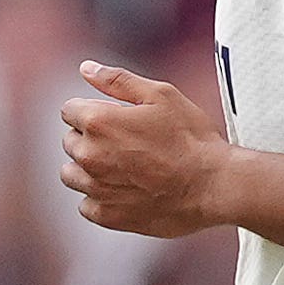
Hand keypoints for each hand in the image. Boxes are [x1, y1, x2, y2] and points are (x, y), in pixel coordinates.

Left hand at [59, 61, 234, 238]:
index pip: (69, 110)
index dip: (93, 111)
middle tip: (127, 144)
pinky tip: (125, 191)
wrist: (214, 186)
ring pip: (72, 175)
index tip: (116, 120)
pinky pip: (86, 205)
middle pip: (69, 142)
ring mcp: (96, 188)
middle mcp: (89, 155)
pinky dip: (100, 198)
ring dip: (89, 169)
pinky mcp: (108, 215)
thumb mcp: (161, 96)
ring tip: (123, 169)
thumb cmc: (192, 139)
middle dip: (91, 139)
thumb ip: (118, 80)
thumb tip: (86, 69)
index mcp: (98, 122)